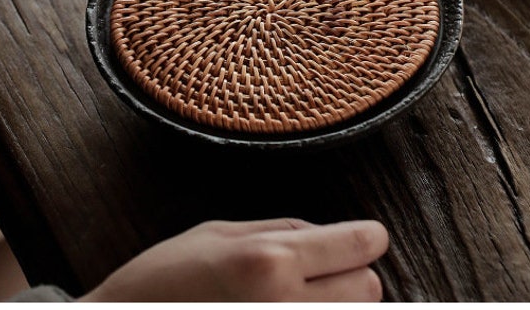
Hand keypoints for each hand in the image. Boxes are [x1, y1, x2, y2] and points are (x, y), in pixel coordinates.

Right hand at [79, 217, 388, 301]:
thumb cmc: (160, 284)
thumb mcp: (217, 233)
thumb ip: (281, 228)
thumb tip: (330, 235)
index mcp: (270, 261)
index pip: (360, 246)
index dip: (365, 238)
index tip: (361, 238)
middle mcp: (284, 307)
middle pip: (369, 290)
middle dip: (351, 277)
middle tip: (318, 274)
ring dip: (336, 307)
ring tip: (297, 298)